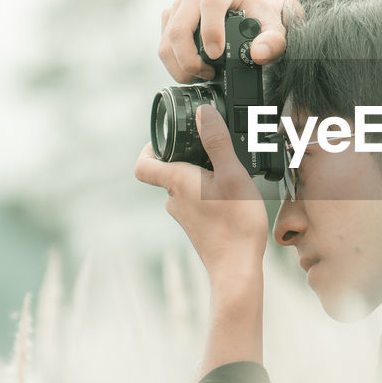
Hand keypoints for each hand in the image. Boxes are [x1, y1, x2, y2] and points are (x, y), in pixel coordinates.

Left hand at [135, 104, 267, 275]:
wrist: (237, 269)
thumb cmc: (235, 224)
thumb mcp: (232, 175)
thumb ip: (217, 142)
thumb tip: (203, 113)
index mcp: (176, 182)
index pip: (143, 163)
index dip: (149, 147)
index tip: (166, 137)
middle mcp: (174, 199)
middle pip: (168, 171)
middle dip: (187, 156)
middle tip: (211, 148)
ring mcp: (185, 216)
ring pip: (185, 187)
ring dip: (202, 176)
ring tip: (228, 172)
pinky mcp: (198, 227)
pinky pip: (197, 202)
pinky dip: (210, 194)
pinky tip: (232, 197)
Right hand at [159, 0, 302, 82]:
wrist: (249, 16)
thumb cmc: (260, 20)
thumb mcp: (275, 29)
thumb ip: (273, 41)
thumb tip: (258, 54)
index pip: (211, 3)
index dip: (211, 31)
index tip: (217, 55)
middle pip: (180, 26)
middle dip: (190, 58)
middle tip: (208, 75)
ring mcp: (180, 4)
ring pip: (168, 39)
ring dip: (181, 65)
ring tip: (203, 76)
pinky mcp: (170, 18)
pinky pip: (164, 45)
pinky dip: (176, 65)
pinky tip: (194, 71)